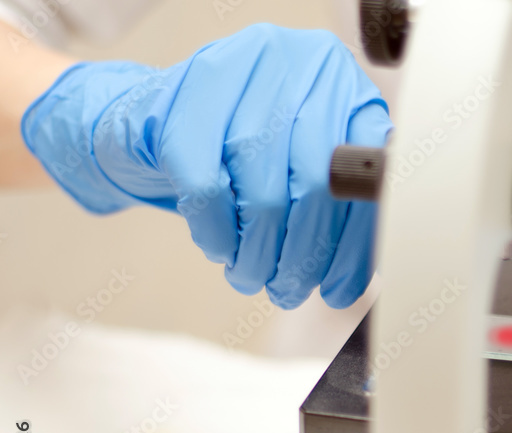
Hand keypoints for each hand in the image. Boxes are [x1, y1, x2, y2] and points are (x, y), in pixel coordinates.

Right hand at [22, 24, 390, 308]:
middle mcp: (293, 63)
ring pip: (265, 194)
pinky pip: (208, 192)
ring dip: (259, 256)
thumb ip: (339, 199)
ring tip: (253, 277)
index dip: (356, 240)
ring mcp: (236, 74)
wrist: (144, 119)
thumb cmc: (237, 151)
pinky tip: (220, 250)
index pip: (366, 169)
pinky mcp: (181, 103)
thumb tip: (359, 273)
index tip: (340, 287)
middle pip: (319, 183)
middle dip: (305, 255)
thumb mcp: (299, 161)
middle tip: (290, 290)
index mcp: (336, 77)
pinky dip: (217, 236)